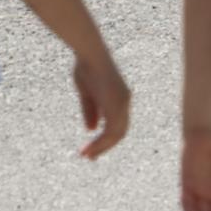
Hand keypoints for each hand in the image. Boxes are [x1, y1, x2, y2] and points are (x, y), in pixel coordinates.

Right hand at [72, 44, 130, 158]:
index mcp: (120, 96)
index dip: (105, 135)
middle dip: (104, 145)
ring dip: (102, 147)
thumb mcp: (86, 92)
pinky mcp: (117, 106)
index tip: (91, 145)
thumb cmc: (86, 66)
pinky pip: (111, 132)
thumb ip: (90, 110)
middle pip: (119, 131)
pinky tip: (90, 148)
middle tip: (90, 156)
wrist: (90, 53)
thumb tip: (91, 129)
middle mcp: (124, 101)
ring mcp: (122, 104)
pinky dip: (101, 142)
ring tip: (87, 155)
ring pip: (116, 134)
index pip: (117, 122)